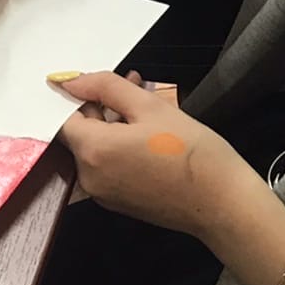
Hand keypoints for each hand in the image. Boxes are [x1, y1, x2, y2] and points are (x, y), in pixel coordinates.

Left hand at [55, 72, 250, 239]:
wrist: (222, 204)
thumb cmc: (193, 154)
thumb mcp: (150, 107)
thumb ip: (106, 88)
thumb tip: (73, 81)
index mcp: (93, 150)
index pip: (63, 116)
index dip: (79, 96)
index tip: (101, 84)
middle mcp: (89, 177)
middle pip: (80, 133)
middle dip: (102, 107)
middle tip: (132, 86)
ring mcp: (101, 194)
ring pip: (95, 149)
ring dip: (113, 126)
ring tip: (146, 108)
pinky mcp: (116, 202)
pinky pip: (107, 167)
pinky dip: (119, 148)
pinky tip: (147, 136)